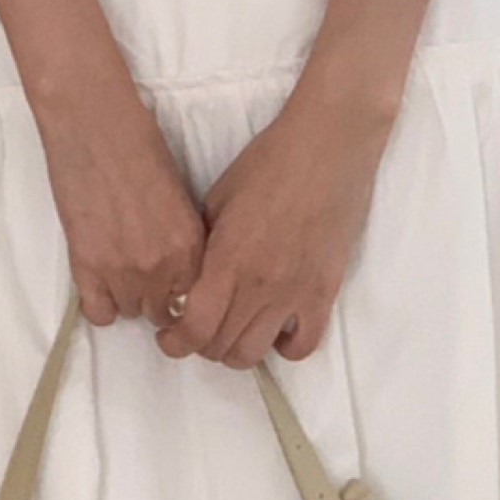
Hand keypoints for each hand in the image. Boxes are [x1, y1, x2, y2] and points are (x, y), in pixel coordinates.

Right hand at [34, 70, 205, 327]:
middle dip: (154, 297)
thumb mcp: (179, 197)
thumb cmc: (140, 148)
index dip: (181, 292)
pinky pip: (98, 314)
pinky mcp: (87, 266)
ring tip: (118, 269)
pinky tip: (99, 283)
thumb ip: (182, 239)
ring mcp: (123, 270)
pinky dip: (100, 304)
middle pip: (162, 311)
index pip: (194, 297)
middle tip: (142, 274)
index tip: (171, 285)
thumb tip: (179, 270)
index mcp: (190, 244)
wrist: (96, 128)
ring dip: (127, 296)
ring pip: (131, 312)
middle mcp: (162, 265)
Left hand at [155, 69, 396, 367]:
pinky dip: (285, 347)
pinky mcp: (325, 291)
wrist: (328, 147)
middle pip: (221, 346)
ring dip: (236, 350)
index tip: (170, 336)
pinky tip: (276, 329)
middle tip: (199, 328)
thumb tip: (189, 278)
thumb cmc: (268, 163)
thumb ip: (202, 245)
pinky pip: (304, 344)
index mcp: (227, 259)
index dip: (176, 342)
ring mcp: (295, 292)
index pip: (195, 327)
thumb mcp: (218, 199)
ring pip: (256, 352)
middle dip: (201, 345)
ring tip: (233, 331)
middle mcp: (259, 284)